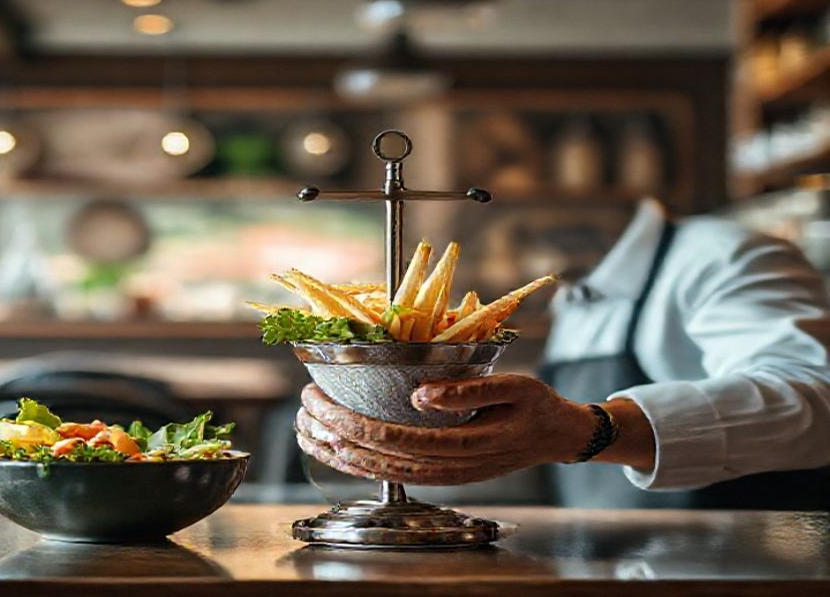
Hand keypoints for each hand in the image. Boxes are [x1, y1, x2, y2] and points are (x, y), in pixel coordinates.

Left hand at [295, 374, 599, 485]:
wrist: (557, 437)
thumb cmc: (536, 406)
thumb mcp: (514, 387)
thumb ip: (467, 391)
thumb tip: (420, 394)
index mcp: (466, 442)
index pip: (396, 436)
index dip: (354, 420)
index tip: (324, 399)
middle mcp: (450, 465)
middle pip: (380, 454)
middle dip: (336, 429)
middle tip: (305, 405)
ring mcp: (446, 474)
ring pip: (381, 470)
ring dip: (341, 451)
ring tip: (307, 430)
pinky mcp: (443, 473)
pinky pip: (394, 474)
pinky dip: (361, 466)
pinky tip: (337, 455)